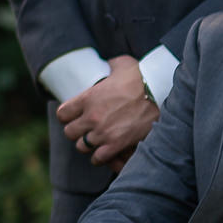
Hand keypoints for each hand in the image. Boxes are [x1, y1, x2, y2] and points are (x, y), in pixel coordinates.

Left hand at [56, 55, 158, 170]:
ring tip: (95, 141)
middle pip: (69, 133)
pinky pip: (98, 158)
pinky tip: (105, 152)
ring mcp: (103, 132)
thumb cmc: (142, 77)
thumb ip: (110, 65)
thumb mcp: (122, 64)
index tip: (72, 116)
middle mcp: (91, 117)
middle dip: (76, 131)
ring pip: (82, 147)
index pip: (62, 114)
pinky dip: (100, 157)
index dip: (66, 116)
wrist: (160, 93)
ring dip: (88, 144)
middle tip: (85, 129)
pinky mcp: (117, 144)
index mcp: (88, 98)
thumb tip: (109, 64)